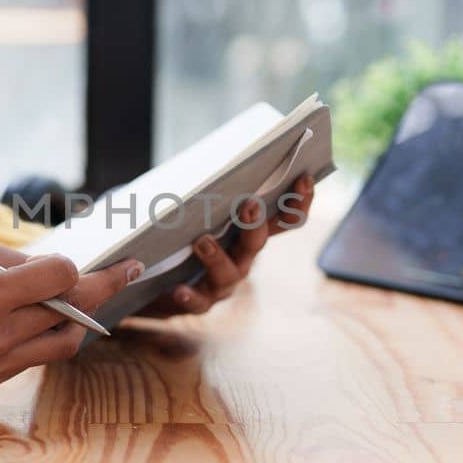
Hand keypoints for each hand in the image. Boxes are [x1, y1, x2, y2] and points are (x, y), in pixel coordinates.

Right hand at [0, 238, 142, 399]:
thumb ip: (14, 260)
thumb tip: (61, 269)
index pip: (60, 279)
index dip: (76, 267)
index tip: (90, 258)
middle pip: (71, 310)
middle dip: (101, 288)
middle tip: (129, 269)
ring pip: (65, 341)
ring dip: (79, 318)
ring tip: (86, 295)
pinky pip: (39, 355)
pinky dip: (49, 334)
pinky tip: (46, 316)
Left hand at [137, 174, 315, 316]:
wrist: (159, 280)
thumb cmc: (183, 236)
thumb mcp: (200, 210)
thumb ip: (211, 192)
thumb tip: (207, 160)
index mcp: (249, 232)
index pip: (284, 219)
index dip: (298, 202)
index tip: (303, 179)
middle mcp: (243, 258)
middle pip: (258, 242)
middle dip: (256, 223)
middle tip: (249, 203)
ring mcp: (223, 282)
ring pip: (229, 273)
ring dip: (217, 256)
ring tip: (201, 241)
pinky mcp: (198, 301)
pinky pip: (197, 302)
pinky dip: (190, 296)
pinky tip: (179, 290)